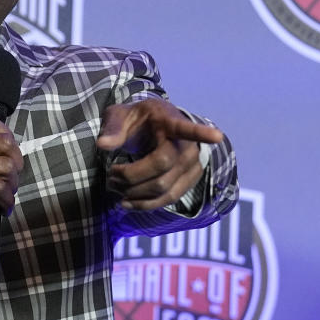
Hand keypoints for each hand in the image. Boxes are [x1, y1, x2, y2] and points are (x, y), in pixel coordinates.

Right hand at [0, 113, 23, 241]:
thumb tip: (6, 143)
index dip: (7, 135)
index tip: (11, 153)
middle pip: (2, 142)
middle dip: (16, 162)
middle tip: (13, 177)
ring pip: (4, 166)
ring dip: (12, 184)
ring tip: (7, 194)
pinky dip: (6, 199)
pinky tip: (3, 206)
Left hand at [96, 98, 222, 210]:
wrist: (153, 127)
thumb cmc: (136, 120)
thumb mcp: (120, 116)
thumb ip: (113, 129)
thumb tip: (103, 145)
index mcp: (170, 121)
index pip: (187, 128)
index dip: (201, 133)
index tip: (217, 136)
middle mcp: (187, 144)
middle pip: (161, 165)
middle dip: (131, 176)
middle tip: (110, 175)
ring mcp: (192, 163)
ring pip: (165, 188)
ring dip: (136, 193)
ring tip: (114, 187)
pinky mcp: (190, 180)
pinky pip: (170, 198)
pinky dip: (146, 204)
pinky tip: (127, 203)